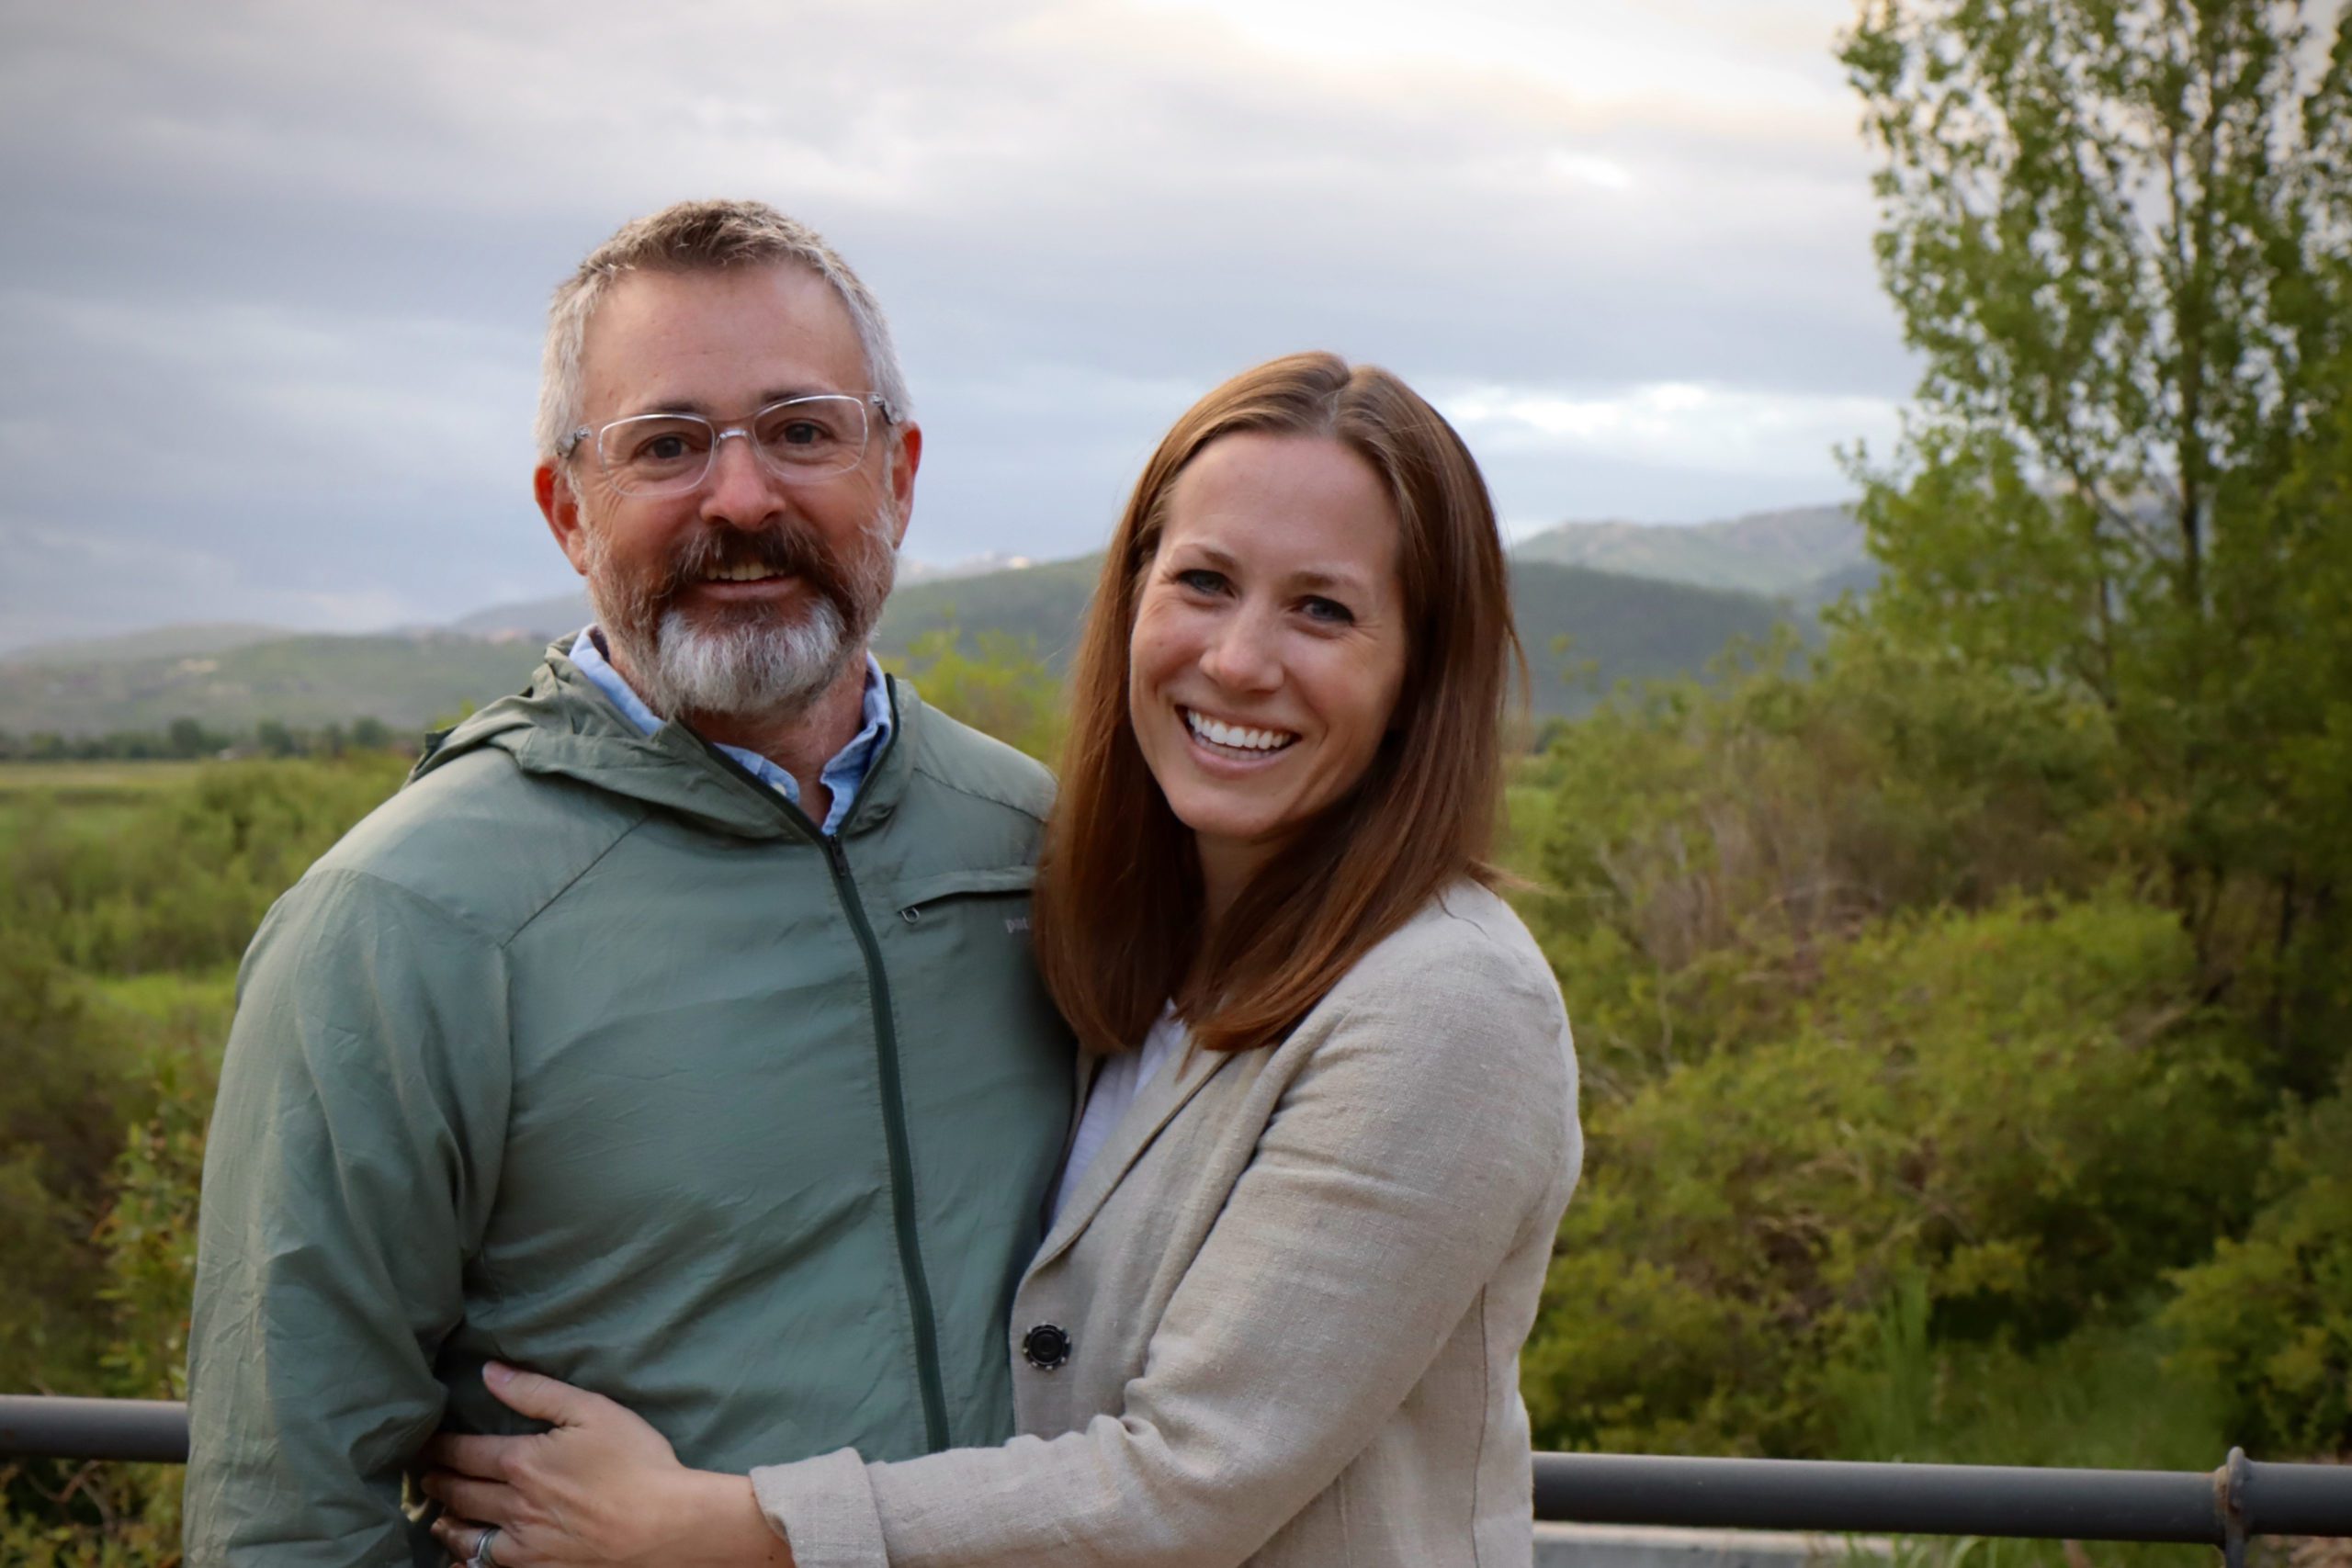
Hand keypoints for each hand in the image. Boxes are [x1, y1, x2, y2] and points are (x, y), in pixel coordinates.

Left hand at [421, 1362, 787, 1566]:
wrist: (664, 1524)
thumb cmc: (635, 1461)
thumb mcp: (592, 1410)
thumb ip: (537, 1392)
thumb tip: (490, 1372)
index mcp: (521, 1462)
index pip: (463, 1452)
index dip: (440, 1447)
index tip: (425, 1442)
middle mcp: (512, 1505)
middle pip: (458, 1493)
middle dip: (437, 1481)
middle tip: (424, 1474)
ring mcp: (522, 1544)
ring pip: (466, 1535)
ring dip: (446, 1522)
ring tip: (437, 1515)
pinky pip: (487, 1567)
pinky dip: (468, 1560)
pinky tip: (464, 1557)